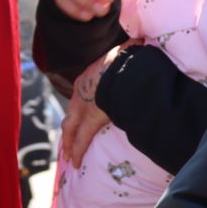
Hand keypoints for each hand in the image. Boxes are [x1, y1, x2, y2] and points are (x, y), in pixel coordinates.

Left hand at [58, 46, 119, 166]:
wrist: (125, 66)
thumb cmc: (128, 59)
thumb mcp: (125, 53)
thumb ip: (129, 54)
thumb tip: (141, 45)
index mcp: (88, 77)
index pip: (80, 95)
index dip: (78, 108)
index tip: (77, 117)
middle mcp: (80, 92)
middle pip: (70, 114)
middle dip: (68, 129)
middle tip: (66, 143)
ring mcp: (83, 107)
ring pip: (70, 128)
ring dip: (69, 142)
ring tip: (68, 155)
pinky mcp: (90, 120)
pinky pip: (81, 139)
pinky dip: (77, 150)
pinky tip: (75, 162)